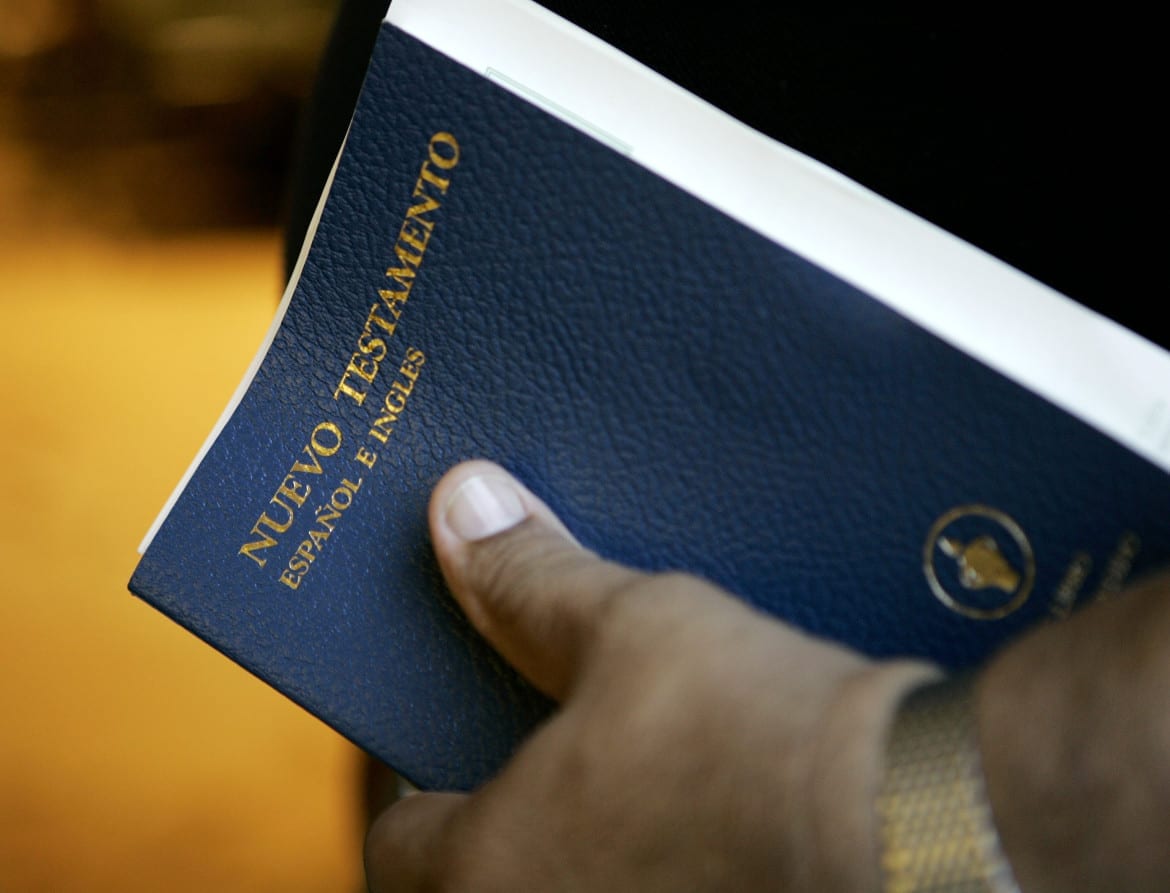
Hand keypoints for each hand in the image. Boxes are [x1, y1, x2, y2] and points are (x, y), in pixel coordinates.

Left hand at [365, 461, 937, 891]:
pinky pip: (641, 887)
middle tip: (539, 731)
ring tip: (621, 753)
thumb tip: (463, 506)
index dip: (414, 769)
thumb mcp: (627, 627)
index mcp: (489, 873)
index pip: (397, 834)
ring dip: (580, 830)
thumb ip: (528, 578)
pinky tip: (696, 792)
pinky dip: (649, 852)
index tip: (444, 727)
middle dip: (502, 800)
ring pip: (563, 882)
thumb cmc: (750, 731)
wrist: (916, 820)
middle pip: (479, 871)